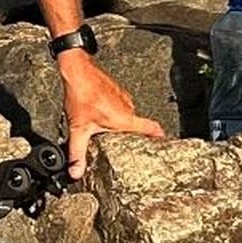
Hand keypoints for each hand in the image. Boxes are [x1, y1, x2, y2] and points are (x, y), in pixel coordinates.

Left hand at [58, 56, 163, 177]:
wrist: (77, 70)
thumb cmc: (81, 94)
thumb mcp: (78, 129)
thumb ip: (77, 153)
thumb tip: (76, 172)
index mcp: (125, 119)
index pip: (152, 128)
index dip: (159, 138)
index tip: (164, 145)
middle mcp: (128, 108)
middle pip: (138, 126)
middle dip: (133, 136)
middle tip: (128, 146)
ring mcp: (123, 98)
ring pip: (128, 116)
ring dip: (122, 124)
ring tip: (111, 134)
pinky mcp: (116, 91)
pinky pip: (120, 106)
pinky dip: (115, 114)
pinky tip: (102, 117)